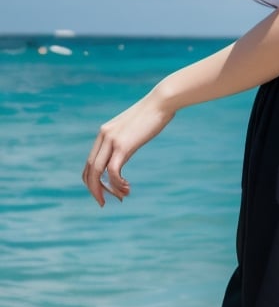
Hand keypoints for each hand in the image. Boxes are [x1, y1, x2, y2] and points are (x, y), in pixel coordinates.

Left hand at [82, 89, 174, 205]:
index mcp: (104, 133)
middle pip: (90, 170)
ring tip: (120, 198)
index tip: (103, 192)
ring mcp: (112, 141)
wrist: (161, 102)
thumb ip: (127, 138)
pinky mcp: (123, 146)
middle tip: (103, 203)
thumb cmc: (153, 114)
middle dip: (95, 190)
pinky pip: (113, 171)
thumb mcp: (135, 127)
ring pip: (97, 172)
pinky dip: (117, 183)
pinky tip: (127, 188)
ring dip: (105, 190)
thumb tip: (128, 148)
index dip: (93, 181)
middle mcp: (103, 136)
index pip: (90, 162)